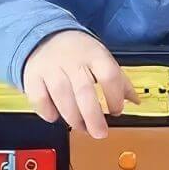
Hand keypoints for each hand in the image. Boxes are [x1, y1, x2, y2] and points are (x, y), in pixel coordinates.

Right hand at [21, 30, 140, 138]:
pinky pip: (40, 98)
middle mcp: (72, 60)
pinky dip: (48, 111)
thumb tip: (136, 101)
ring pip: (62, 96)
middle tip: (100, 133)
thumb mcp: (102, 58)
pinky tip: (55, 117)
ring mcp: (51, 67)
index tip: (117, 111)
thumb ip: (119, 80)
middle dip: (93, 116)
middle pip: (84, 91)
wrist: (44, 35)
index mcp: (94, 54)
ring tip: (82, 127)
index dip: (115, 97)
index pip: (108, 75)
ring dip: (73, 117)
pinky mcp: (33, 76)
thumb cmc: (79, 52)